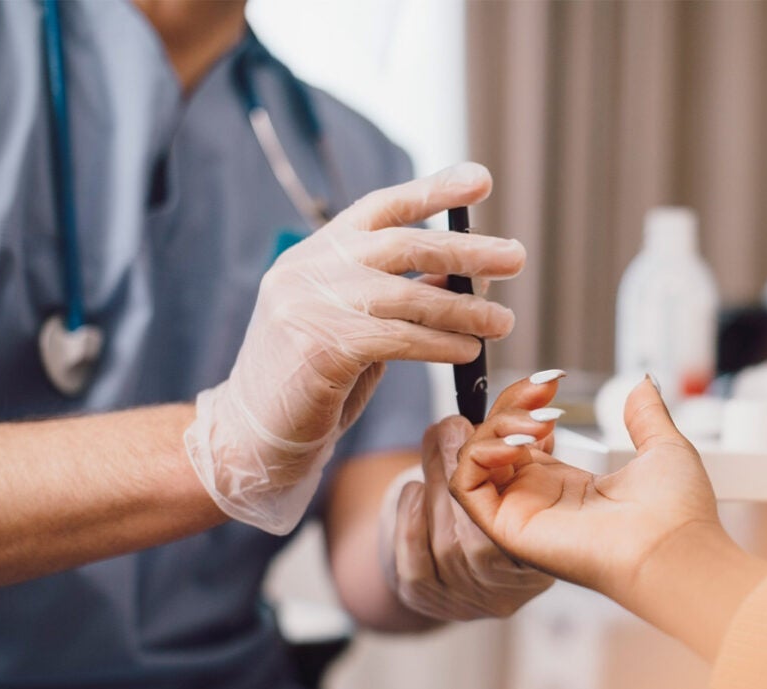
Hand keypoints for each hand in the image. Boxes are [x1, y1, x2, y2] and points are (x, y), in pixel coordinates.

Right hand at [184, 162, 525, 534]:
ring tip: (504, 321)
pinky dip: (440, 344)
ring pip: (407, 294)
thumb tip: (464, 276)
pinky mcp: (319, 346)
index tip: (481, 178)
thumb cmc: (313, 379)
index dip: (433, 190)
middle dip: (466, 250)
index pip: (381, 207)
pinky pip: (398, 339)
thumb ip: (399, 294)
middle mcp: (309, 268)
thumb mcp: (356, 323)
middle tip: (516, 256)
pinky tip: (468, 352)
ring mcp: (308, 304)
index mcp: (317, 253)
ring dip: (464, 309)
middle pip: (403, 244)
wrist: (251, 433)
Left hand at [379, 397, 559, 620]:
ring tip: (437, 446)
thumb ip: (529, 434)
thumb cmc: (504, 500)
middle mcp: (506, 587)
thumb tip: (539, 387)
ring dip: (434, 481)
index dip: (504, 471)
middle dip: (459, 465)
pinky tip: (416, 491)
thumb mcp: (527, 467)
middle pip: (474, 528)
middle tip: (452, 425)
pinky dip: (410, 516)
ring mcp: (464, 597)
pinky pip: (412, 556)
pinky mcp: (424, 596)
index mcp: (544, 557)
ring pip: (442, 539)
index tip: (496, 430)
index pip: (520, 520)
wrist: (467, 558)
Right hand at [449, 375, 727, 606]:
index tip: (552, 379)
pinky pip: (467, 487)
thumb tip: (642, 385)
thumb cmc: (677, 515)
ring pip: (475, 460)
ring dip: (495, 427)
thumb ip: (645, 416)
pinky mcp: (509, 529)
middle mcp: (540, 499)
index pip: (521, 438)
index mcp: (569, 485)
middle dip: (511, 405)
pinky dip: (479, 454)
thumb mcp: (662, 448)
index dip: (527, 403)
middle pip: (494, 442)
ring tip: (536, 422)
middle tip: (543, 391)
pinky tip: (518, 442)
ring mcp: (522, 513)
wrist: (676, 549)